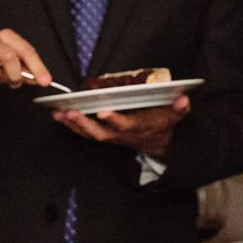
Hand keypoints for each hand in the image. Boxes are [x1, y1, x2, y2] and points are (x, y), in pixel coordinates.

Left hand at [53, 95, 189, 157]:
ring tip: (59, 113)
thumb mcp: (175, 116)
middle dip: (84, 124)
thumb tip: (183, 99)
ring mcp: (112, 137)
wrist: (157, 143)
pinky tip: (60, 116)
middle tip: (70, 112)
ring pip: (90, 134)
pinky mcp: (105, 135)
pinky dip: (73, 126)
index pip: (125, 125)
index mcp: (138, 127)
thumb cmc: (163, 124)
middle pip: (101, 133)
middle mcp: (122, 135)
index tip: (103, 111)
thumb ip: (179, 108)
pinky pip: (86, 133)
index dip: (114, 119)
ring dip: (74, 125)